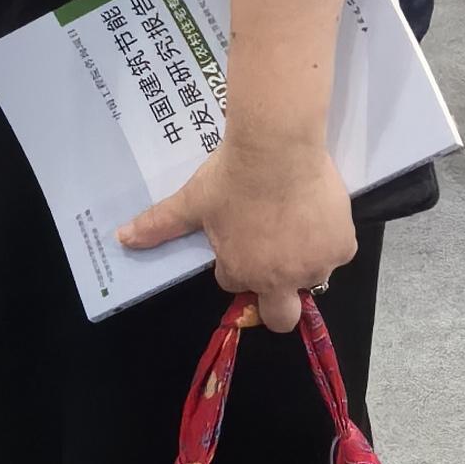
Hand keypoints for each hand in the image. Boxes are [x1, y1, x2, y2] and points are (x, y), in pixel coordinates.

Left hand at [119, 132, 353, 335]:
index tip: (240, 236)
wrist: (278, 146)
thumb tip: (122, 239)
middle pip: (281, 317)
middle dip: (275, 301)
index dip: (236, 261)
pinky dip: (329, 239)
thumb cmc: (231, 176)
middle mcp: (281, 279)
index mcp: (243, 272)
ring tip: (294, 221)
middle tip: (274, 263)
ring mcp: (316, 264)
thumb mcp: (193, 202)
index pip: (236, 282)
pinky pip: (337, 253)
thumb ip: (160, 225)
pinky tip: (316, 211)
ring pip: (312, 279)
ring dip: (303, 262)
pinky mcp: (343, 246)